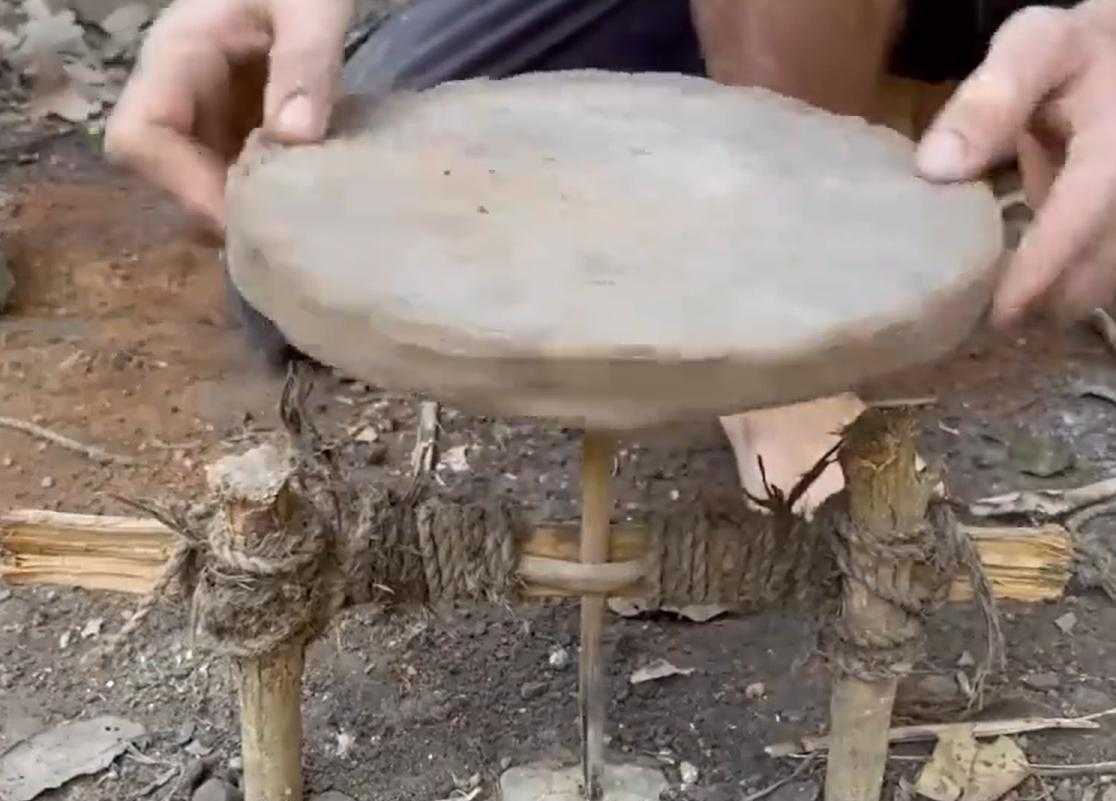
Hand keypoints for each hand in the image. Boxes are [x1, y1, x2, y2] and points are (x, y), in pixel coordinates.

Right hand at [104, 0, 352, 230]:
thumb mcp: (310, 6)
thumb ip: (304, 62)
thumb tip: (293, 136)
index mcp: (177, 54)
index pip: (139, 137)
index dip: (183, 186)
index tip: (243, 216)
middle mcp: (178, 87)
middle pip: (166, 171)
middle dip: (217, 206)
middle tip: (282, 232)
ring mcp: (205, 107)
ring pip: (200, 178)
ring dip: (243, 205)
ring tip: (297, 223)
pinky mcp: (237, 121)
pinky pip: (234, 170)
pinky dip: (265, 192)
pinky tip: (307, 202)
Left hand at [915, 5, 1115, 323]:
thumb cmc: (1073, 57)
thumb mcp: (1035, 49)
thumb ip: (991, 98)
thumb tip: (936, 167)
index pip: (1083, 215)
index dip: (1041, 268)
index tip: (998, 312)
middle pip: (1098, 268)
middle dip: (1041, 302)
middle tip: (970, 323)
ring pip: (1100, 284)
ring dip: (1048, 306)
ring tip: (983, 317)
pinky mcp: (1115, 233)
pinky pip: (1095, 277)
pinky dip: (1055, 294)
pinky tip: (1012, 300)